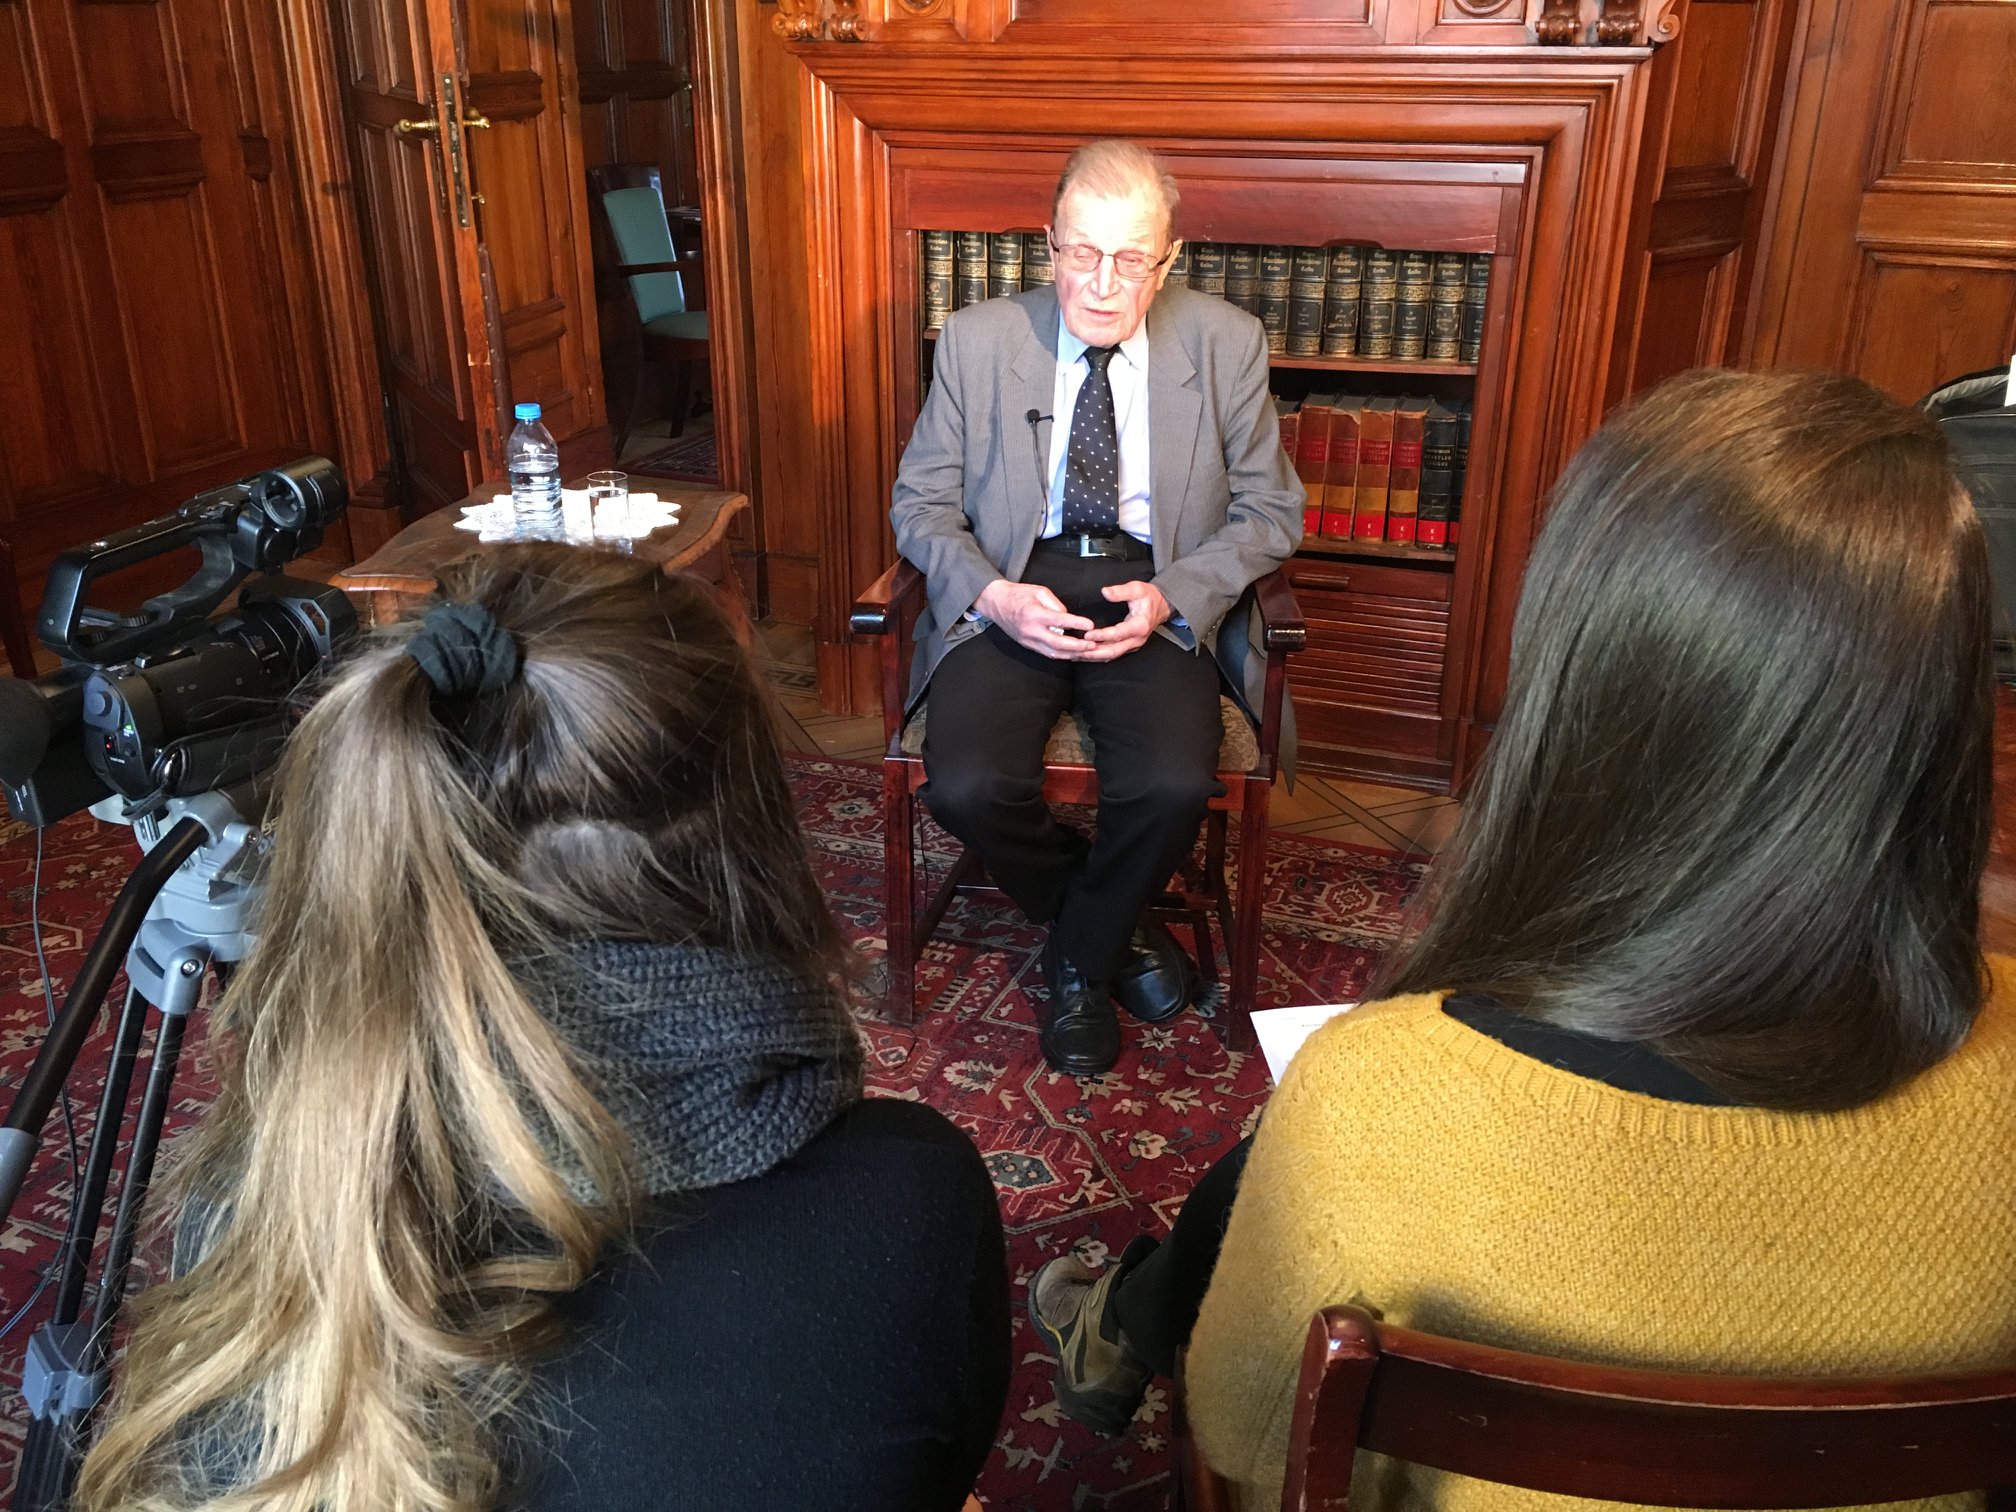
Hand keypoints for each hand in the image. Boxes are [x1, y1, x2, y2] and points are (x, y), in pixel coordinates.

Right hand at [974, 579, 1095, 658]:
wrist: (996, 603)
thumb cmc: (1018, 594)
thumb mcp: (1039, 590)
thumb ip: (1055, 604)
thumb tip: (1068, 617)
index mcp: (1034, 614)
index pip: (1058, 620)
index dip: (1076, 623)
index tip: (1090, 625)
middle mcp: (1030, 630)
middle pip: (1057, 643)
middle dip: (1076, 646)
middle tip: (1092, 646)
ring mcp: (1028, 640)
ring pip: (1053, 653)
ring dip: (1071, 654)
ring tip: (1087, 653)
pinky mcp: (1027, 645)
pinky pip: (1047, 653)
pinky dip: (1062, 655)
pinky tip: (1073, 654)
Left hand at [1078, 580, 1171, 660]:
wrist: (1162, 606)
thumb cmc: (1148, 596)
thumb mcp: (1137, 589)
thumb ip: (1121, 591)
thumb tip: (1105, 592)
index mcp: (1140, 625)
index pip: (1118, 634)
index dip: (1102, 635)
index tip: (1087, 634)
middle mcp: (1137, 639)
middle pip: (1114, 650)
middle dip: (1095, 652)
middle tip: (1077, 650)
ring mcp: (1134, 644)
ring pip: (1113, 654)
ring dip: (1095, 656)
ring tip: (1078, 654)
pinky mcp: (1130, 646)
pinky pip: (1114, 653)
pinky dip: (1100, 655)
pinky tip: (1087, 654)